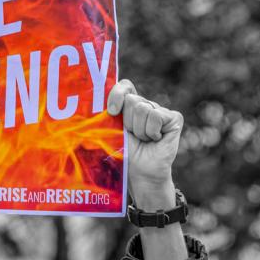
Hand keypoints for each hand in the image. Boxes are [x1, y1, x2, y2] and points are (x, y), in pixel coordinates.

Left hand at [106, 79, 183, 206]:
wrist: (142, 173)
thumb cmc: (126, 154)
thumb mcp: (112, 133)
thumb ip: (106, 117)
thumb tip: (85, 110)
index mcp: (130, 107)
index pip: (125, 86)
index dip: (118, 94)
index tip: (112, 112)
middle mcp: (147, 105)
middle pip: (132, 100)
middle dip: (129, 122)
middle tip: (134, 137)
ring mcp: (161, 110)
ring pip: (144, 108)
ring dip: (140, 130)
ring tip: (145, 140)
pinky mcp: (174, 118)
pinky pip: (156, 115)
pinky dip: (152, 131)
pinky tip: (155, 140)